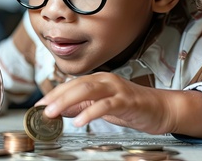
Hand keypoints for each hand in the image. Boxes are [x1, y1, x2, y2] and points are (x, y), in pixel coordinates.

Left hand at [36, 72, 201, 137]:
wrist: (161, 108)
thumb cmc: (132, 106)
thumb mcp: (103, 106)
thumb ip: (83, 106)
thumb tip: (60, 110)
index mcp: (99, 80)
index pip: (71, 85)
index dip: (54, 94)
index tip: (39, 105)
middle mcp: (106, 80)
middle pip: (76, 85)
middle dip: (57, 97)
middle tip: (42, 110)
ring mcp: (117, 89)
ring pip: (88, 90)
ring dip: (68, 101)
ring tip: (53, 113)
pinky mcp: (126, 100)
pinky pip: (105, 105)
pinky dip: (90, 112)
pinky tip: (79, 121)